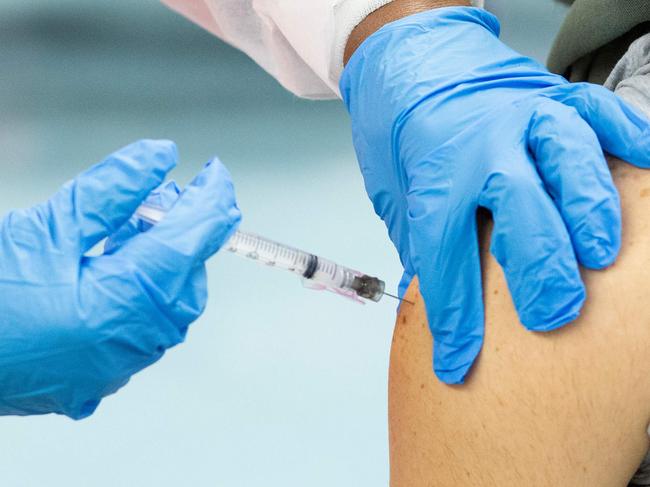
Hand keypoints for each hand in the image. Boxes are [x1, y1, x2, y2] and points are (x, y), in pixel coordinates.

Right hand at [0, 140, 240, 417]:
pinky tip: (113, 268)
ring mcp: (119, 367)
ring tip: (130, 227)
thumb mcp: (44, 230)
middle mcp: (135, 343)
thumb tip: (160, 155)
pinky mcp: (100, 379)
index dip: (210, 201)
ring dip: (161, 260)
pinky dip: (140, 291)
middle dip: (182, 229)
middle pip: (186, 272)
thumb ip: (110, 191)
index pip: (192, 240)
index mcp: (125, 303)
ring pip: (169, 302)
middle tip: (157, 198)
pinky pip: (143, 328)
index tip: (215, 174)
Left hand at [340, 7, 649, 382]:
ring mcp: (523, 115)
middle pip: (519, 209)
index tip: (458, 365)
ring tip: (602, 253)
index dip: (453, 319)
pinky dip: (629, 139)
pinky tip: (645, 166)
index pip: (443, 257)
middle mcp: (483, 143)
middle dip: (541, 268)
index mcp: (434, 174)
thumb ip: (422, 240)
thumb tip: (436, 295)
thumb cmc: (402, 136)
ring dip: (592, 209)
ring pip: (570, 158)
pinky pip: (600, 112)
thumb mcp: (396, 194)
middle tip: (553, 315)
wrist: (408, 62)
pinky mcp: (553, 94)